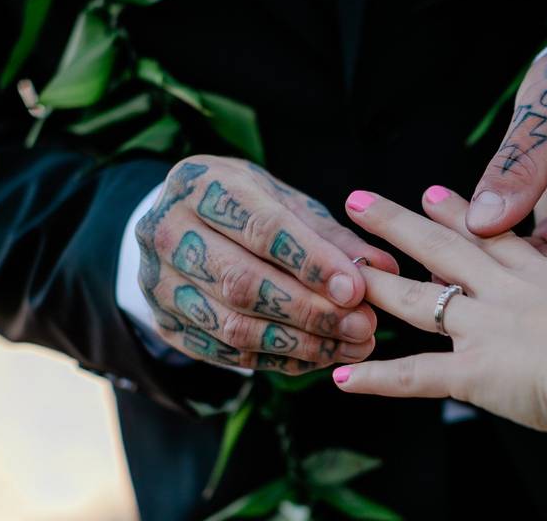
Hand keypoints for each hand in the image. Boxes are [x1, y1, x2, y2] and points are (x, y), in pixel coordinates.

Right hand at [134, 156, 397, 373]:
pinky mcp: (166, 323)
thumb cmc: (247, 207)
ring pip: (233, 326)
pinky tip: (319, 358)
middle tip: (363, 326)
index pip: (261, 228)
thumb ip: (333, 236)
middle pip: (243, 283)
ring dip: (300, 344)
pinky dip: (278, 361)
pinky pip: (225, 353)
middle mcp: (169, 232)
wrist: (177, 222)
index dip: (312, 262)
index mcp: (203, 184)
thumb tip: (386, 269)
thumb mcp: (287, 203)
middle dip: (310, 311)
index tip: (357, 290)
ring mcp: (160, 282)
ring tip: (351, 347)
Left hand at [335, 186, 546, 431]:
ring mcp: (487, 330)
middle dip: (400, 224)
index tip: (431, 196)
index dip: (460, 214)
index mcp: (546, 276)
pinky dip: (378, 380)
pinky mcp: (476, 373)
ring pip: (420, 301)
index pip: (495, 235)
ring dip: (380, 286)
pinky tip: (342, 380)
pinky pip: (416, 376)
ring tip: (345, 272)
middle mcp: (508, 295)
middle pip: (445, 249)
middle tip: (360, 203)